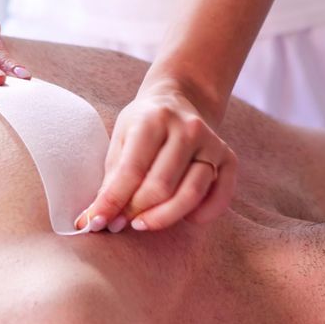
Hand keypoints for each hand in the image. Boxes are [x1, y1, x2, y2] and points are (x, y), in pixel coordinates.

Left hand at [75, 84, 237, 232]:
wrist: (179, 99)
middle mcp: (187, 128)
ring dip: (163, 218)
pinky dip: (201, 215)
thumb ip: (113, 177)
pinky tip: (183, 218)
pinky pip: (220, 197)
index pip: (132, 170)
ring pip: (191, 194)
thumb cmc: (144, 125)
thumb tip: (98, 219)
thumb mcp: (122, 139)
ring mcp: (212, 143)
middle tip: (120, 224)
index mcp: (154, 119)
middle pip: (161, 186)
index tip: (95, 222)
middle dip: (136, 211)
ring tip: (142, 224)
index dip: (112, 202)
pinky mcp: (229, 158)